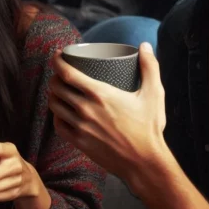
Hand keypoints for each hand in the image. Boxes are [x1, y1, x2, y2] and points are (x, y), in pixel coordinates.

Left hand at [48, 43, 169, 192]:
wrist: (144, 162)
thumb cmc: (149, 128)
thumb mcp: (154, 94)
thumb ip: (150, 67)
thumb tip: (145, 46)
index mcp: (100, 94)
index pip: (67, 73)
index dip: (58, 61)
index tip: (58, 55)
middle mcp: (85, 109)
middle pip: (57, 87)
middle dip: (55, 76)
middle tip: (60, 72)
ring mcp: (80, 127)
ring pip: (55, 105)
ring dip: (53, 94)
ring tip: (59, 90)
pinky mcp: (79, 142)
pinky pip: (58, 125)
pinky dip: (56, 115)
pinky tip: (62, 111)